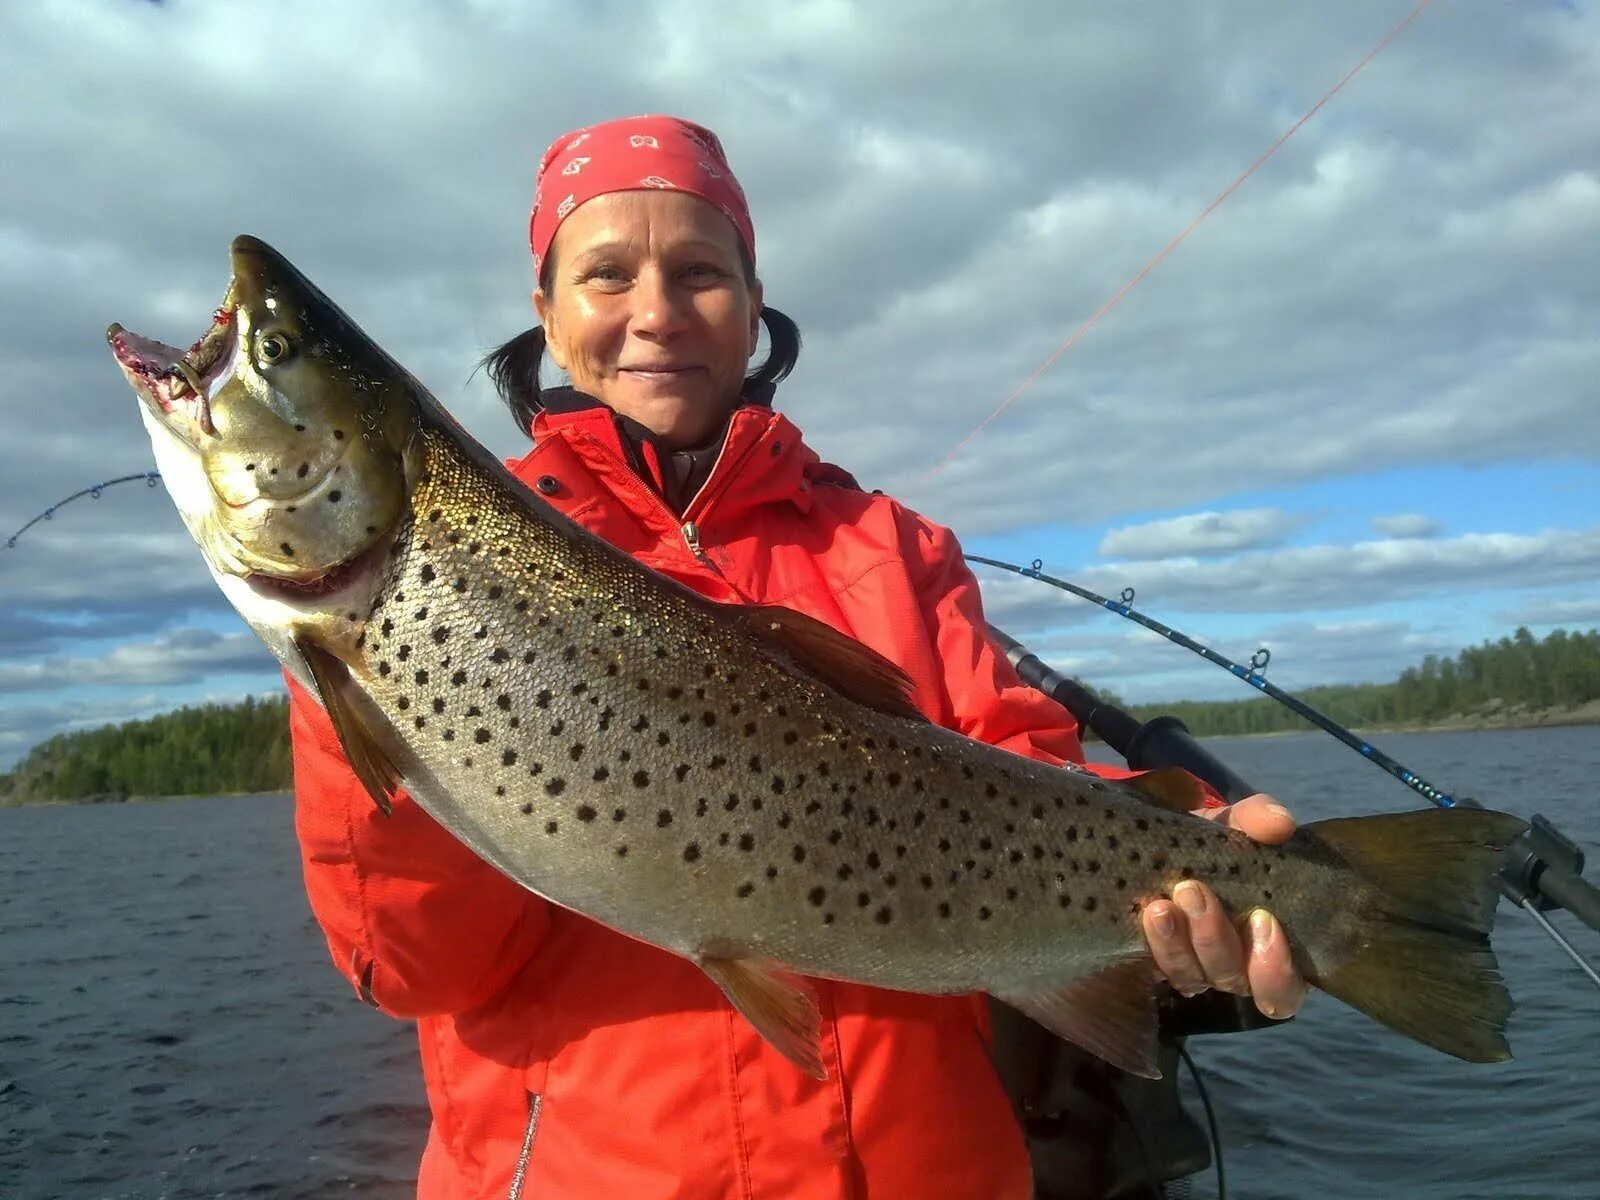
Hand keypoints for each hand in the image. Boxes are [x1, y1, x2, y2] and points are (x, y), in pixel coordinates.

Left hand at [1139, 793, 1307, 1019]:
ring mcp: (1202, 968)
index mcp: (1275, 944)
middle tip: (1195, 893)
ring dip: (1181, 943)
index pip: (1287, 985)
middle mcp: (1242, 967)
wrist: (1163, 846)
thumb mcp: (1234, 825)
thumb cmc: (1214, 843)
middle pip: (1239, 981)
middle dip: (1216, 940)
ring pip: (1198, 977)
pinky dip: (1160, 944)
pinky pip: (1166, 969)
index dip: (1276, 969)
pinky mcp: (1166, 962)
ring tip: (1162, 904)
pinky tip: (1148, 914)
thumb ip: (1258, 819)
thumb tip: (1281, 822)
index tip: (1263, 919)